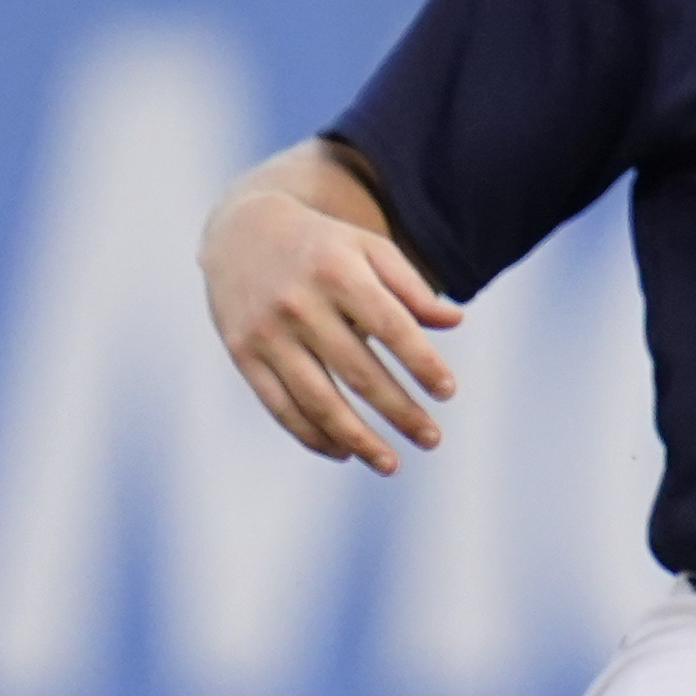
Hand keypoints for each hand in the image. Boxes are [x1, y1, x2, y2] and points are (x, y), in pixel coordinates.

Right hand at [201, 154, 461, 473]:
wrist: (241, 232)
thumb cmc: (324, 247)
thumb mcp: (370, 249)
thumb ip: (412, 287)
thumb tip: (455, 322)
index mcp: (337, 272)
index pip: (391, 327)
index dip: (422, 363)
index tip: (448, 392)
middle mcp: (299, 304)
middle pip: (358, 372)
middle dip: (399, 412)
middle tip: (432, 439)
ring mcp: (266, 332)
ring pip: (317, 399)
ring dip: (357, 439)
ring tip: (391, 464)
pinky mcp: (242, 353)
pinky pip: (279, 405)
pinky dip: (312, 434)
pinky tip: (343, 452)